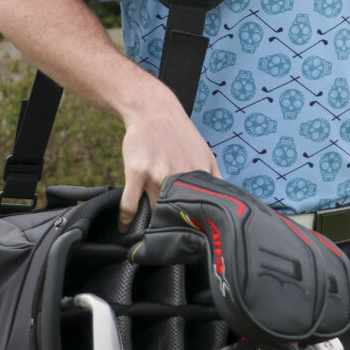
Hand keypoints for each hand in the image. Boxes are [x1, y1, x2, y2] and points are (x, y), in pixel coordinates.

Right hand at [118, 109, 220, 230]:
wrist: (154, 111)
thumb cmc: (179, 135)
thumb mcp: (205, 153)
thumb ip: (215, 178)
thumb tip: (224, 202)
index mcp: (198, 174)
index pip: (201, 210)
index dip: (197, 226)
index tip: (192, 236)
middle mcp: (179, 176)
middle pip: (176, 214)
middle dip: (173, 227)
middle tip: (168, 238)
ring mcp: (157, 175)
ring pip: (154, 212)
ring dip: (150, 224)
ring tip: (148, 234)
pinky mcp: (137, 172)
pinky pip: (129, 205)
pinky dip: (126, 219)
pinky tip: (125, 227)